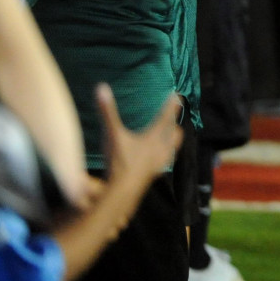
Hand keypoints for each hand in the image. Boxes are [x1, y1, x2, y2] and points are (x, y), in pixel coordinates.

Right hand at [96, 84, 182, 210]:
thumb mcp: (112, 134)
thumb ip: (107, 112)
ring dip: (172, 140)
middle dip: (174, 124)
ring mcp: (159, 162)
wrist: (123, 193)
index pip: (166, 116)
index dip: (172, 105)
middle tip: (173, 116)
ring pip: (172, 148)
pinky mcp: (154, 174)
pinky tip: (159, 158)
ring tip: (171, 135)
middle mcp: (161, 148)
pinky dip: (165, 155)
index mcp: (154, 137)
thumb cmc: (119, 161)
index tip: (177, 95)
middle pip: (175, 133)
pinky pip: (165, 161)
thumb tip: (101, 87)